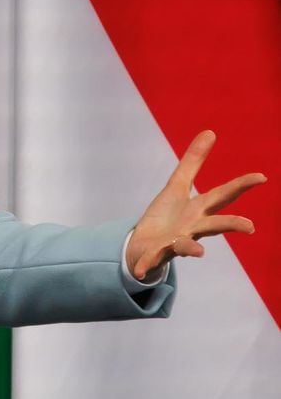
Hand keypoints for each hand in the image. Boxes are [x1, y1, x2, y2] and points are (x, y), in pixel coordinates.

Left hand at [126, 130, 265, 280]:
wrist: (144, 246)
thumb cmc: (167, 216)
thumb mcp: (177, 185)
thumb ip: (193, 161)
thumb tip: (210, 131)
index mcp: (198, 211)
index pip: (223, 195)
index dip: (241, 185)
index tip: (261, 176)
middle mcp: (192, 229)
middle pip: (213, 225)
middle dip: (231, 224)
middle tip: (249, 226)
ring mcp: (175, 243)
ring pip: (186, 246)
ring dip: (191, 248)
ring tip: (198, 252)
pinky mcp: (156, 255)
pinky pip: (152, 260)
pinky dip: (146, 265)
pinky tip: (139, 270)